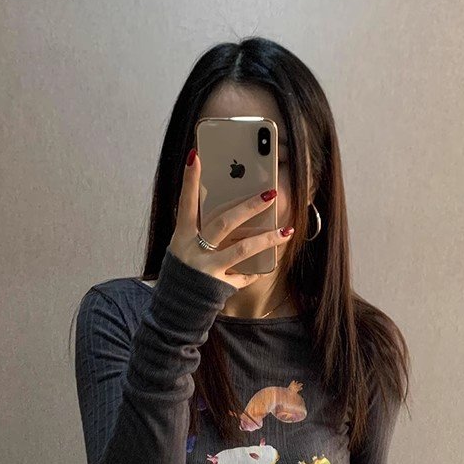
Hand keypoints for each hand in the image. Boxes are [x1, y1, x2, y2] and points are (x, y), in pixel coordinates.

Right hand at [168, 148, 293, 288]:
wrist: (175, 307)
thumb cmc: (183, 270)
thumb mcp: (184, 246)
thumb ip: (201, 228)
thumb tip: (231, 208)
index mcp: (182, 235)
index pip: (186, 202)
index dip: (189, 180)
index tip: (195, 156)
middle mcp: (193, 250)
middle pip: (224, 223)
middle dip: (249, 207)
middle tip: (271, 194)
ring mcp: (207, 269)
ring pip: (242, 250)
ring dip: (266, 239)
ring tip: (287, 230)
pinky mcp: (219, 286)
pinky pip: (243, 275)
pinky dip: (254, 270)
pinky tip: (268, 263)